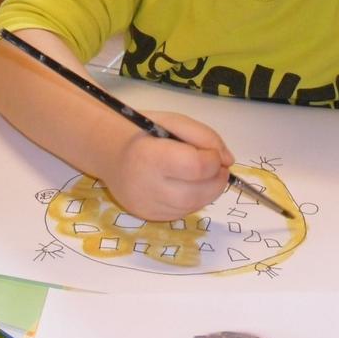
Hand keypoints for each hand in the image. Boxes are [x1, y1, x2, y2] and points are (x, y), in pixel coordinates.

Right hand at [102, 111, 233, 220]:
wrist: (110, 153)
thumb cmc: (143, 133)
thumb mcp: (173, 122)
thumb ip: (205, 136)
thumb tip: (228, 161)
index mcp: (149, 156)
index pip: (196, 167)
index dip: (213, 160)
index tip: (213, 154)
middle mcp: (145, 186)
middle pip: (197, 193)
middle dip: (216, 181)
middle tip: (218, 169)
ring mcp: (146, 205)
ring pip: (193, 206)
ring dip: (207, 192)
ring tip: (202, 176)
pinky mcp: (148, 216)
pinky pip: (182, 213)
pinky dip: (193, 200)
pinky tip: (186, 186)